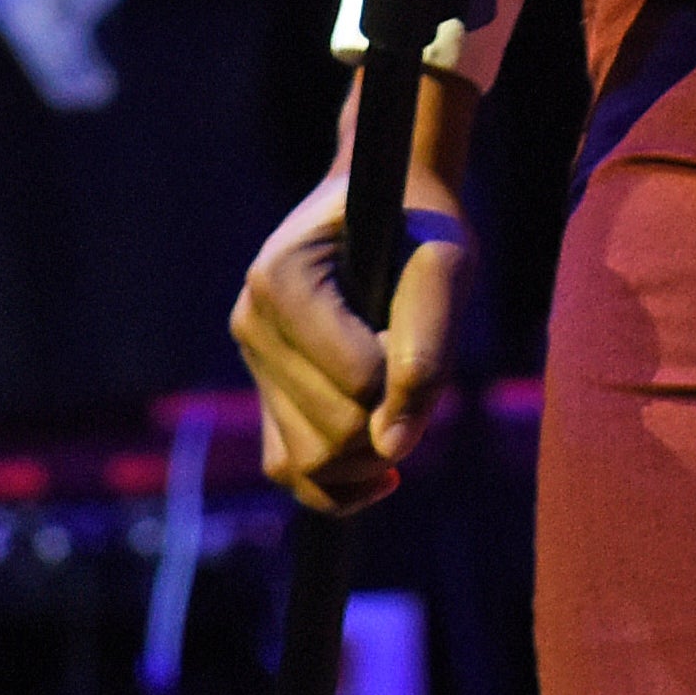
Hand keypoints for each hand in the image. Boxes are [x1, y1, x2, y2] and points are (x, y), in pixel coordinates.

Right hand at [229, 77, 478, 515]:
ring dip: (370, 455)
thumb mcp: (444, 267)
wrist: (390, 208)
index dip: (412, 373)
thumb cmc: (421, 227)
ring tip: (406, 404)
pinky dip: (336, 486)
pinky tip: (385, 474)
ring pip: (306, 464)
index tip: (422, 322)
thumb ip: (426, 353)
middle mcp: (251, 322)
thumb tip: (393, 451)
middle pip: (329, 433)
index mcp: (280, 278)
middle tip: (418, 362)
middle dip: (392, 419)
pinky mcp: (267, 391)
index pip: (358, 380)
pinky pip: (288, 468)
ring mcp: (253, 361)